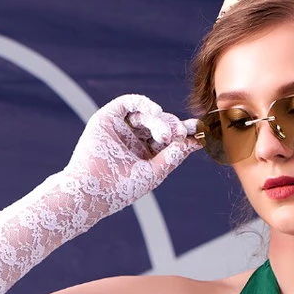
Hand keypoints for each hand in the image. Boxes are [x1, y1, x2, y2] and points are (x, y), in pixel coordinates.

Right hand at [63, 93, 198, 214]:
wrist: (93, 191)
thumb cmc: (122, 188)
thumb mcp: (155, 172)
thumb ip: (174, 156)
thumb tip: (195, 141)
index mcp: (146, 154)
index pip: (169, 138)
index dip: (184, 133)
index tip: (200, 130)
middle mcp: (134, 140)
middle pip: (160, 124)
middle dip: (172, 127)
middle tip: (179, 135)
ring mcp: (121, 128)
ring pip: (146, 115)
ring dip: (159, 122)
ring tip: (165, 135)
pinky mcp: (108, 118)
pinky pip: (129, 103)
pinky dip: (143, 103)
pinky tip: (155, 111)